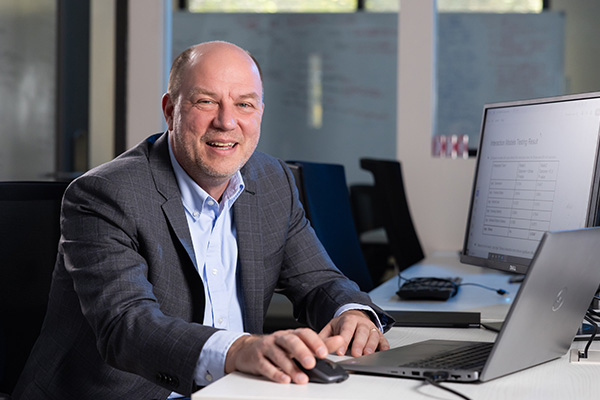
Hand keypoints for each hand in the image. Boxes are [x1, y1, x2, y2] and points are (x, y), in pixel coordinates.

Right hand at [224, 328, 344, 383]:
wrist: (246, 349)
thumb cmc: (276, 347)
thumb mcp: (297, 344)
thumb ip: (318, 344)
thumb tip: (339, 340)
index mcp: (291, 334)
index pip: (304, 333)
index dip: (315, 342)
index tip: (324, 353)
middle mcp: (279, 338)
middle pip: (291, 341)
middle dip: (302, 352)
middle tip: (312, 363)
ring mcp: (266, 347)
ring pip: (279, 355)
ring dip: (291, 367)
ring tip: (302, 379)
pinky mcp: (256, 359)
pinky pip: (266, 366)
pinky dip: (275, 373)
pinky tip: (284, 380)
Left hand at [318, 309, 389, 356]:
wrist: (354, 317)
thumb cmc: (342, 326)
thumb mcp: (330, 328)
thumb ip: (323, 337)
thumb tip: (314, 346)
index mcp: (348, 320)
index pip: (346, 330)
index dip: (343, 340)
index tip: (340, 351)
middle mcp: (361, 323)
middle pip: (362, 332)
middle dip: (359, 343)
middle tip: (355, 354)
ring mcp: (371, 329)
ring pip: (373, 336)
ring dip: (371, 345)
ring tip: (367, 354)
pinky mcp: (379, 335)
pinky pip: (383, 340)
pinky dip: (384, 346)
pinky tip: (382, 352)